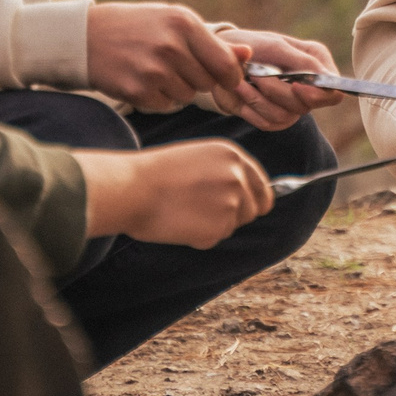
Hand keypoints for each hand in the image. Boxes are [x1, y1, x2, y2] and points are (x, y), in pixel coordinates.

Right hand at [76, 140, 272, 246]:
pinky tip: (179, 223)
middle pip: (253, 210)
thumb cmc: (154, 174)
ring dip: (214, 226)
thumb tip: (244, 196)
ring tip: (184, 212)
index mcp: (233, 156)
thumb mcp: (197, 158)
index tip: (243, 208)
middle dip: (233, 216)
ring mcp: (232, 202)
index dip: (252, 200)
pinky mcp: (220, 227)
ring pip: (233, 226)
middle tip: (199, 210)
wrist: (132, 189)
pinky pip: (214, 239)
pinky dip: (198, 237)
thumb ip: (224, 173)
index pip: (263, 187)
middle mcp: (238, 177)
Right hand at [85, 2, 248, 113]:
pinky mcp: (137, 91)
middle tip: (176, 65)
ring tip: (155, 69)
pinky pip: (166, 106)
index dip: (230, 76)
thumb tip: (248, 55)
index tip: (224, 77)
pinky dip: (158, 98)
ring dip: (177, 89)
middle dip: (198, 78)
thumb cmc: (136, 27)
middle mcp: (171, 46)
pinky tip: (142, 80)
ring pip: (187, 96)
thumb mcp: (174, 22)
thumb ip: (212, 42)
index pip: (226, 65)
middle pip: (208, 83)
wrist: (84, 37)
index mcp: (184, 23)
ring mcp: (153, 70)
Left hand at [216, 28, 340, 129]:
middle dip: (276, 91)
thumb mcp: (276, 47)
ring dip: (258, 98)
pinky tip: (240, 91)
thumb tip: (326, 77)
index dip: (318, 94)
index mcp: (317, 63)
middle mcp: (309, 87)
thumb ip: (303, 61)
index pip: (333, 91)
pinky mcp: (275, 118)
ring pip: (285, 116)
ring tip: (242, 80)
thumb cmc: (252, 46)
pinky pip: (268, 123)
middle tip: (256, 74)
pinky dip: (250, 107)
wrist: (224, 61)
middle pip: (306, 105)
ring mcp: (292, 105)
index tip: (295, 85)